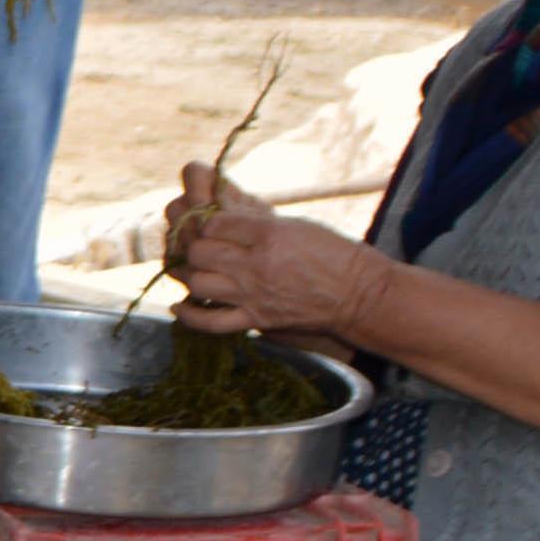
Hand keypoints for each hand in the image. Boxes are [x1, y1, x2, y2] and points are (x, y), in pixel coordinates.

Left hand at [163, 162, 382, 336]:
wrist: (358, 294)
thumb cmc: (331, 253)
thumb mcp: (295, 225)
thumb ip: (254, 223)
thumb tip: (217, 218)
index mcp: (269, 235)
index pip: (215, 222)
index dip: (204, 219)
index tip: (208, 221)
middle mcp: (257, 265)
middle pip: (200, 251)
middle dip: (193, 244)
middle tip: (199, 245)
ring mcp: (254, 296)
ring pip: (198, 283)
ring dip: (190, 274)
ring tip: (196, 268)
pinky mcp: (257, 320)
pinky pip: (211, 322)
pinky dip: (190, 315)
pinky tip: (181, 304)